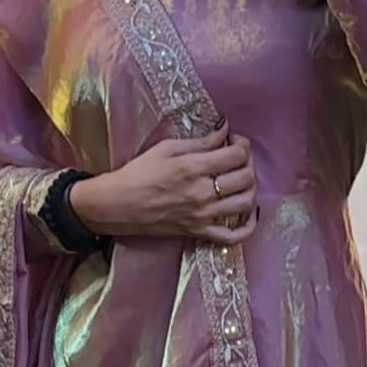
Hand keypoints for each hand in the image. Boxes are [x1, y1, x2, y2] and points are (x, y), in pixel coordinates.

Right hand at [70, 121, 257, 246]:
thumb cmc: (138, 173)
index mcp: (192, 168)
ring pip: (245, 203)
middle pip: (245, 178)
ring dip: (250, 189)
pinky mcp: (199, 232)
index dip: (242, 145)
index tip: (235, 141)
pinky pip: (233, 237)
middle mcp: (202, 193)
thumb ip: (200, 142)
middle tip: (238, 159)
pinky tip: (248, 213)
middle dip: (248, 163)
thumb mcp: (166, 149)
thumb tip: (224, 130)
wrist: (117, 205)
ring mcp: (202, 216)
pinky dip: (247, 226)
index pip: (236, 155)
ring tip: (241, 180)